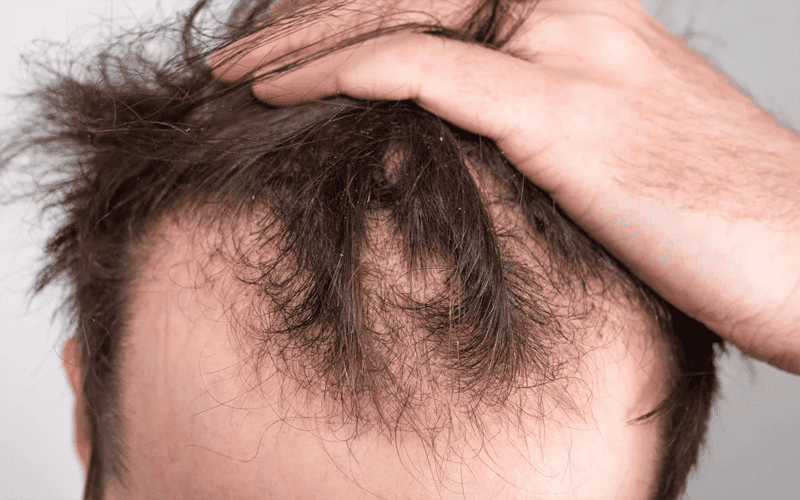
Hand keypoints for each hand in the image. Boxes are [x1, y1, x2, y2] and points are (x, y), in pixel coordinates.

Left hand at [212, 0, 799, 373]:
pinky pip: (434, 72)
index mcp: (587, 19)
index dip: (355, 11)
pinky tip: (288, 88)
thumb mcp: (621, 147)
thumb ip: (542, 122)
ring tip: (239, 74)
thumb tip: (464, 139)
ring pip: (408, 16)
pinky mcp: (569, 117)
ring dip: (309, 40)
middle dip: (312, 15)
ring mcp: (573, 56)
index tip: (293, 45)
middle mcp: (577, 16)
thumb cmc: (721, 215)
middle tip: (243, 55)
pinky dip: (353, 71)